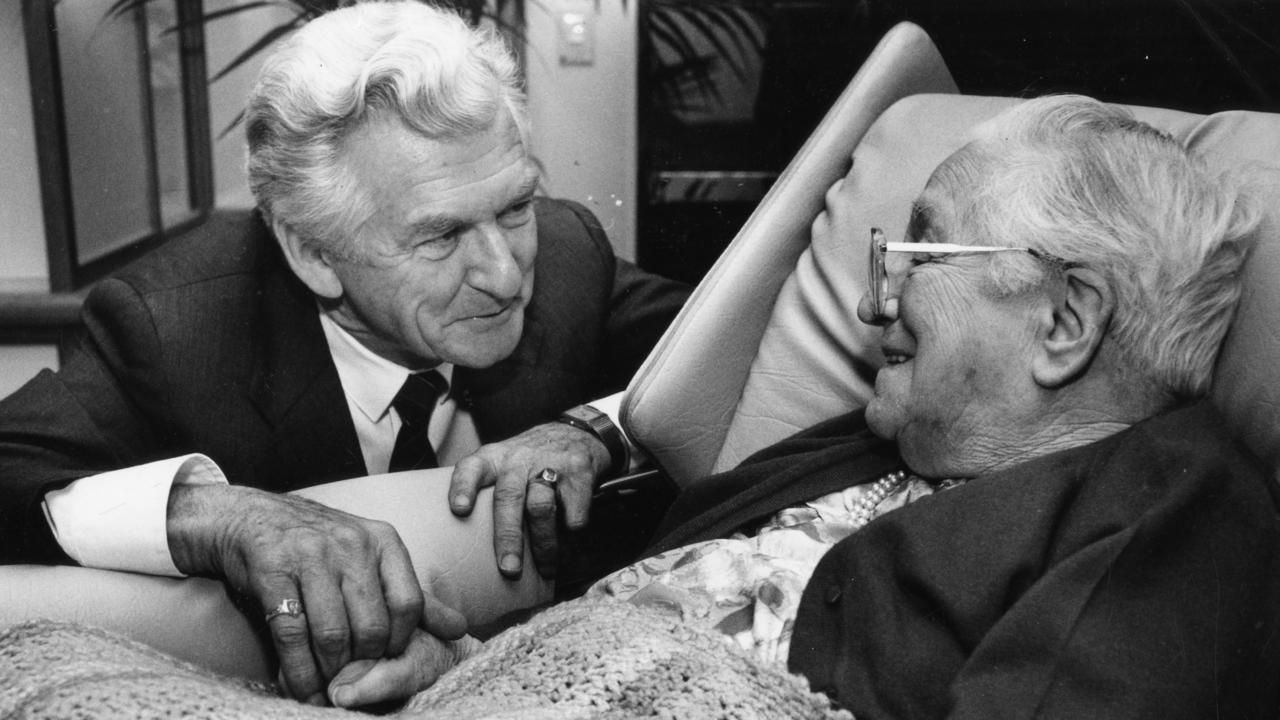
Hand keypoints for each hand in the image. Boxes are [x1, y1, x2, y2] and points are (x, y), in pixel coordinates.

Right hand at [166, 484, 466, 703]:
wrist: (250, 517)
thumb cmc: (318, 546)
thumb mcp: (371, 558)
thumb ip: (413, 595)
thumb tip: (459, 628)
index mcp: (382, 540)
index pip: (410, 602)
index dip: (401, 642)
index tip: (386, 660)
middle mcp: (351, 544)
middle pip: (372, 625)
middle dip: (364, 664)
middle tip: (354, 682)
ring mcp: (310, 556)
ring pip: (333, 634)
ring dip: (330, 673)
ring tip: (329, 689)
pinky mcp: (272, 571)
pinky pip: (291, 634)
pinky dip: (298, 671)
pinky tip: (301, 687)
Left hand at [449, 422, 610, 578]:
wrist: (575, 433)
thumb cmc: (529, 460)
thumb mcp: (503, 463)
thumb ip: (487, 490)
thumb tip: (468, 543)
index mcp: (493, 458)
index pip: (472, 468)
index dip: (463, 488)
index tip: (460, 510)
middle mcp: (518, 459)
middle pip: (509, 496)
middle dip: (508, 536)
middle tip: (509, 568)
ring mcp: (549, 464)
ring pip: (541, 507)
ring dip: (543, 543)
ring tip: (546, 568)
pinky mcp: (578, 473)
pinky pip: (573, 510)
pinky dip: (571, 532)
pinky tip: (570, 544)